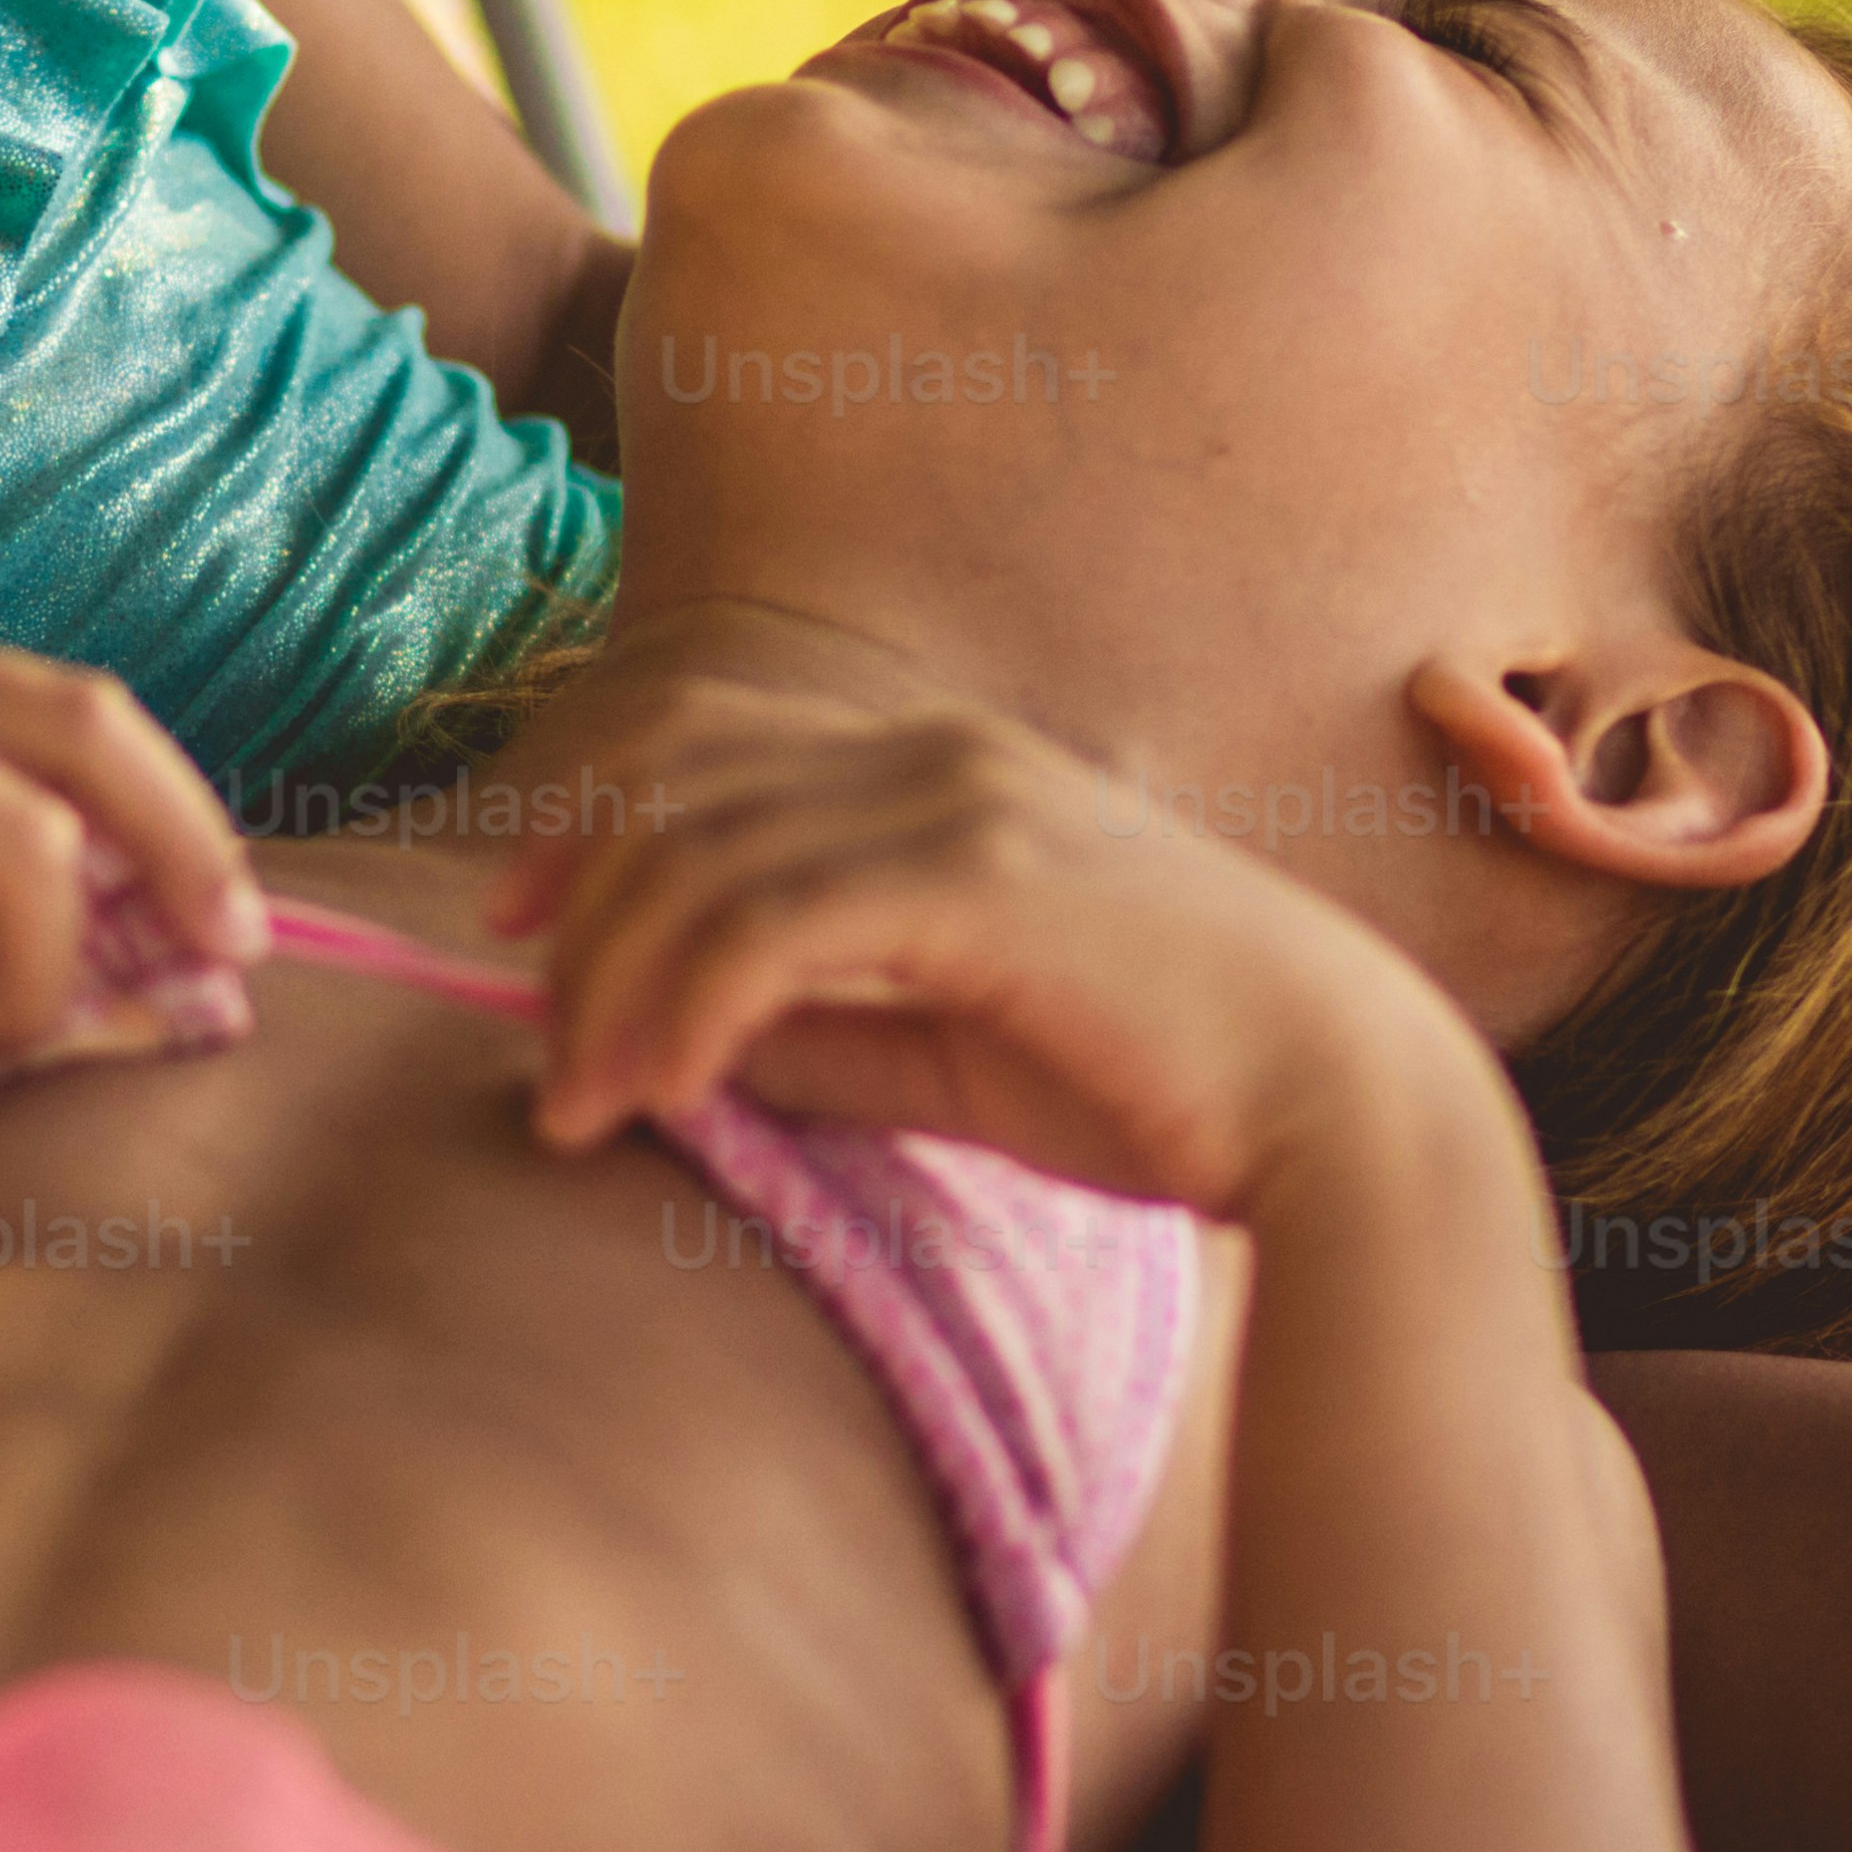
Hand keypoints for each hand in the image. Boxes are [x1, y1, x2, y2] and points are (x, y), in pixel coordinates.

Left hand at [480, 679, 1478, 1223]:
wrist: (1340, 1110)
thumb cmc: (1161, 1086)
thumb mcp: (950, 1051)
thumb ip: (817, 1030)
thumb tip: (661, 1053)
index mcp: (938, 766)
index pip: (705, 741)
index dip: (584, 814)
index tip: (511, 922)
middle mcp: (936, 752)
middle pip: (671, 796)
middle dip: (573, 932)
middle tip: (547, 1073)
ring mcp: (958, 801)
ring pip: (695, 858)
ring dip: (608, 989)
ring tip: (583, 1107)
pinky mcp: (977, 878)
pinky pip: (764, 922)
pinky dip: (685, 1005)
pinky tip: (662, 1092)